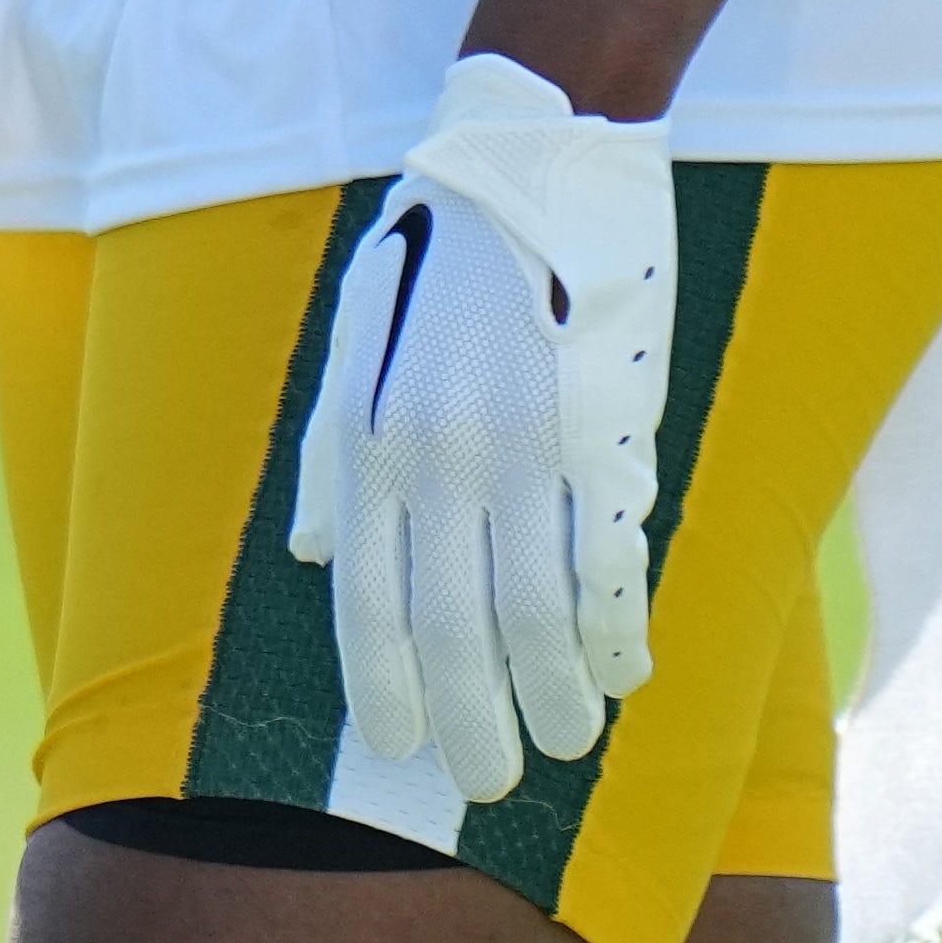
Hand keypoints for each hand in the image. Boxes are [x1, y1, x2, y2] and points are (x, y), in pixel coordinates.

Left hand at [284, 52, 676, 801]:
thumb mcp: (350, 345)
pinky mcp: (602, 428)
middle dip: (473, 712)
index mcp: (369, 435)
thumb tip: (315, 554)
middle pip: (452, 620)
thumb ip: (330, 457)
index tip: (404, 747)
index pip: (368, 593)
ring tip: (569, 741)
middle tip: (491, 779)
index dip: (386, 681)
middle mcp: (438, 452)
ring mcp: (524, 444)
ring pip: (537, 604)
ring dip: (555, 687)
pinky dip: (616, 623)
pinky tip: (626, 670)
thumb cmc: (432, 256)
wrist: (531, 163)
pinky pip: (609, 553)